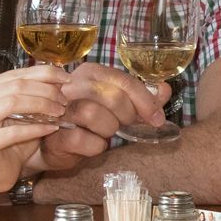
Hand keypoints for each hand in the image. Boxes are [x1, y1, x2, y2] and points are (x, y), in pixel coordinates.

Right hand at [0, 65, 65, 188]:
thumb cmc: (17, 139)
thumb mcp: (31, 113)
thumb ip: (41, 95)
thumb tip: (61, 80)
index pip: (19, 73)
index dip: (46, 73)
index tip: (68, 79)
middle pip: (16, 86)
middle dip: (46, 91)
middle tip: (64, 101)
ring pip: (10, 104)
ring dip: (40, 106)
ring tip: (59, 113)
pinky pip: (11, 133)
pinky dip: (35, 129)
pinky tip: (51, 129)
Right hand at [33, 63, 169, 172]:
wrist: (56, 145)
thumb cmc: (89, 122)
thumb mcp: (117, 107)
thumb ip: (141, 98)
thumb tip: (165, 89)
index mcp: (90, 73)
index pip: (123, 81)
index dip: (145, 101)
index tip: (157, 119)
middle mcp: (72, 85)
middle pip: (111, 95)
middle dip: (127, 114)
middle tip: (126, 125)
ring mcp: (60, 110)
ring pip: (94, 114)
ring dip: (109, 129)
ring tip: (105, 133)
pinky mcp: (56, 135)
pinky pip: (86, 141)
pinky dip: (97, 147)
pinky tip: (93, 145)